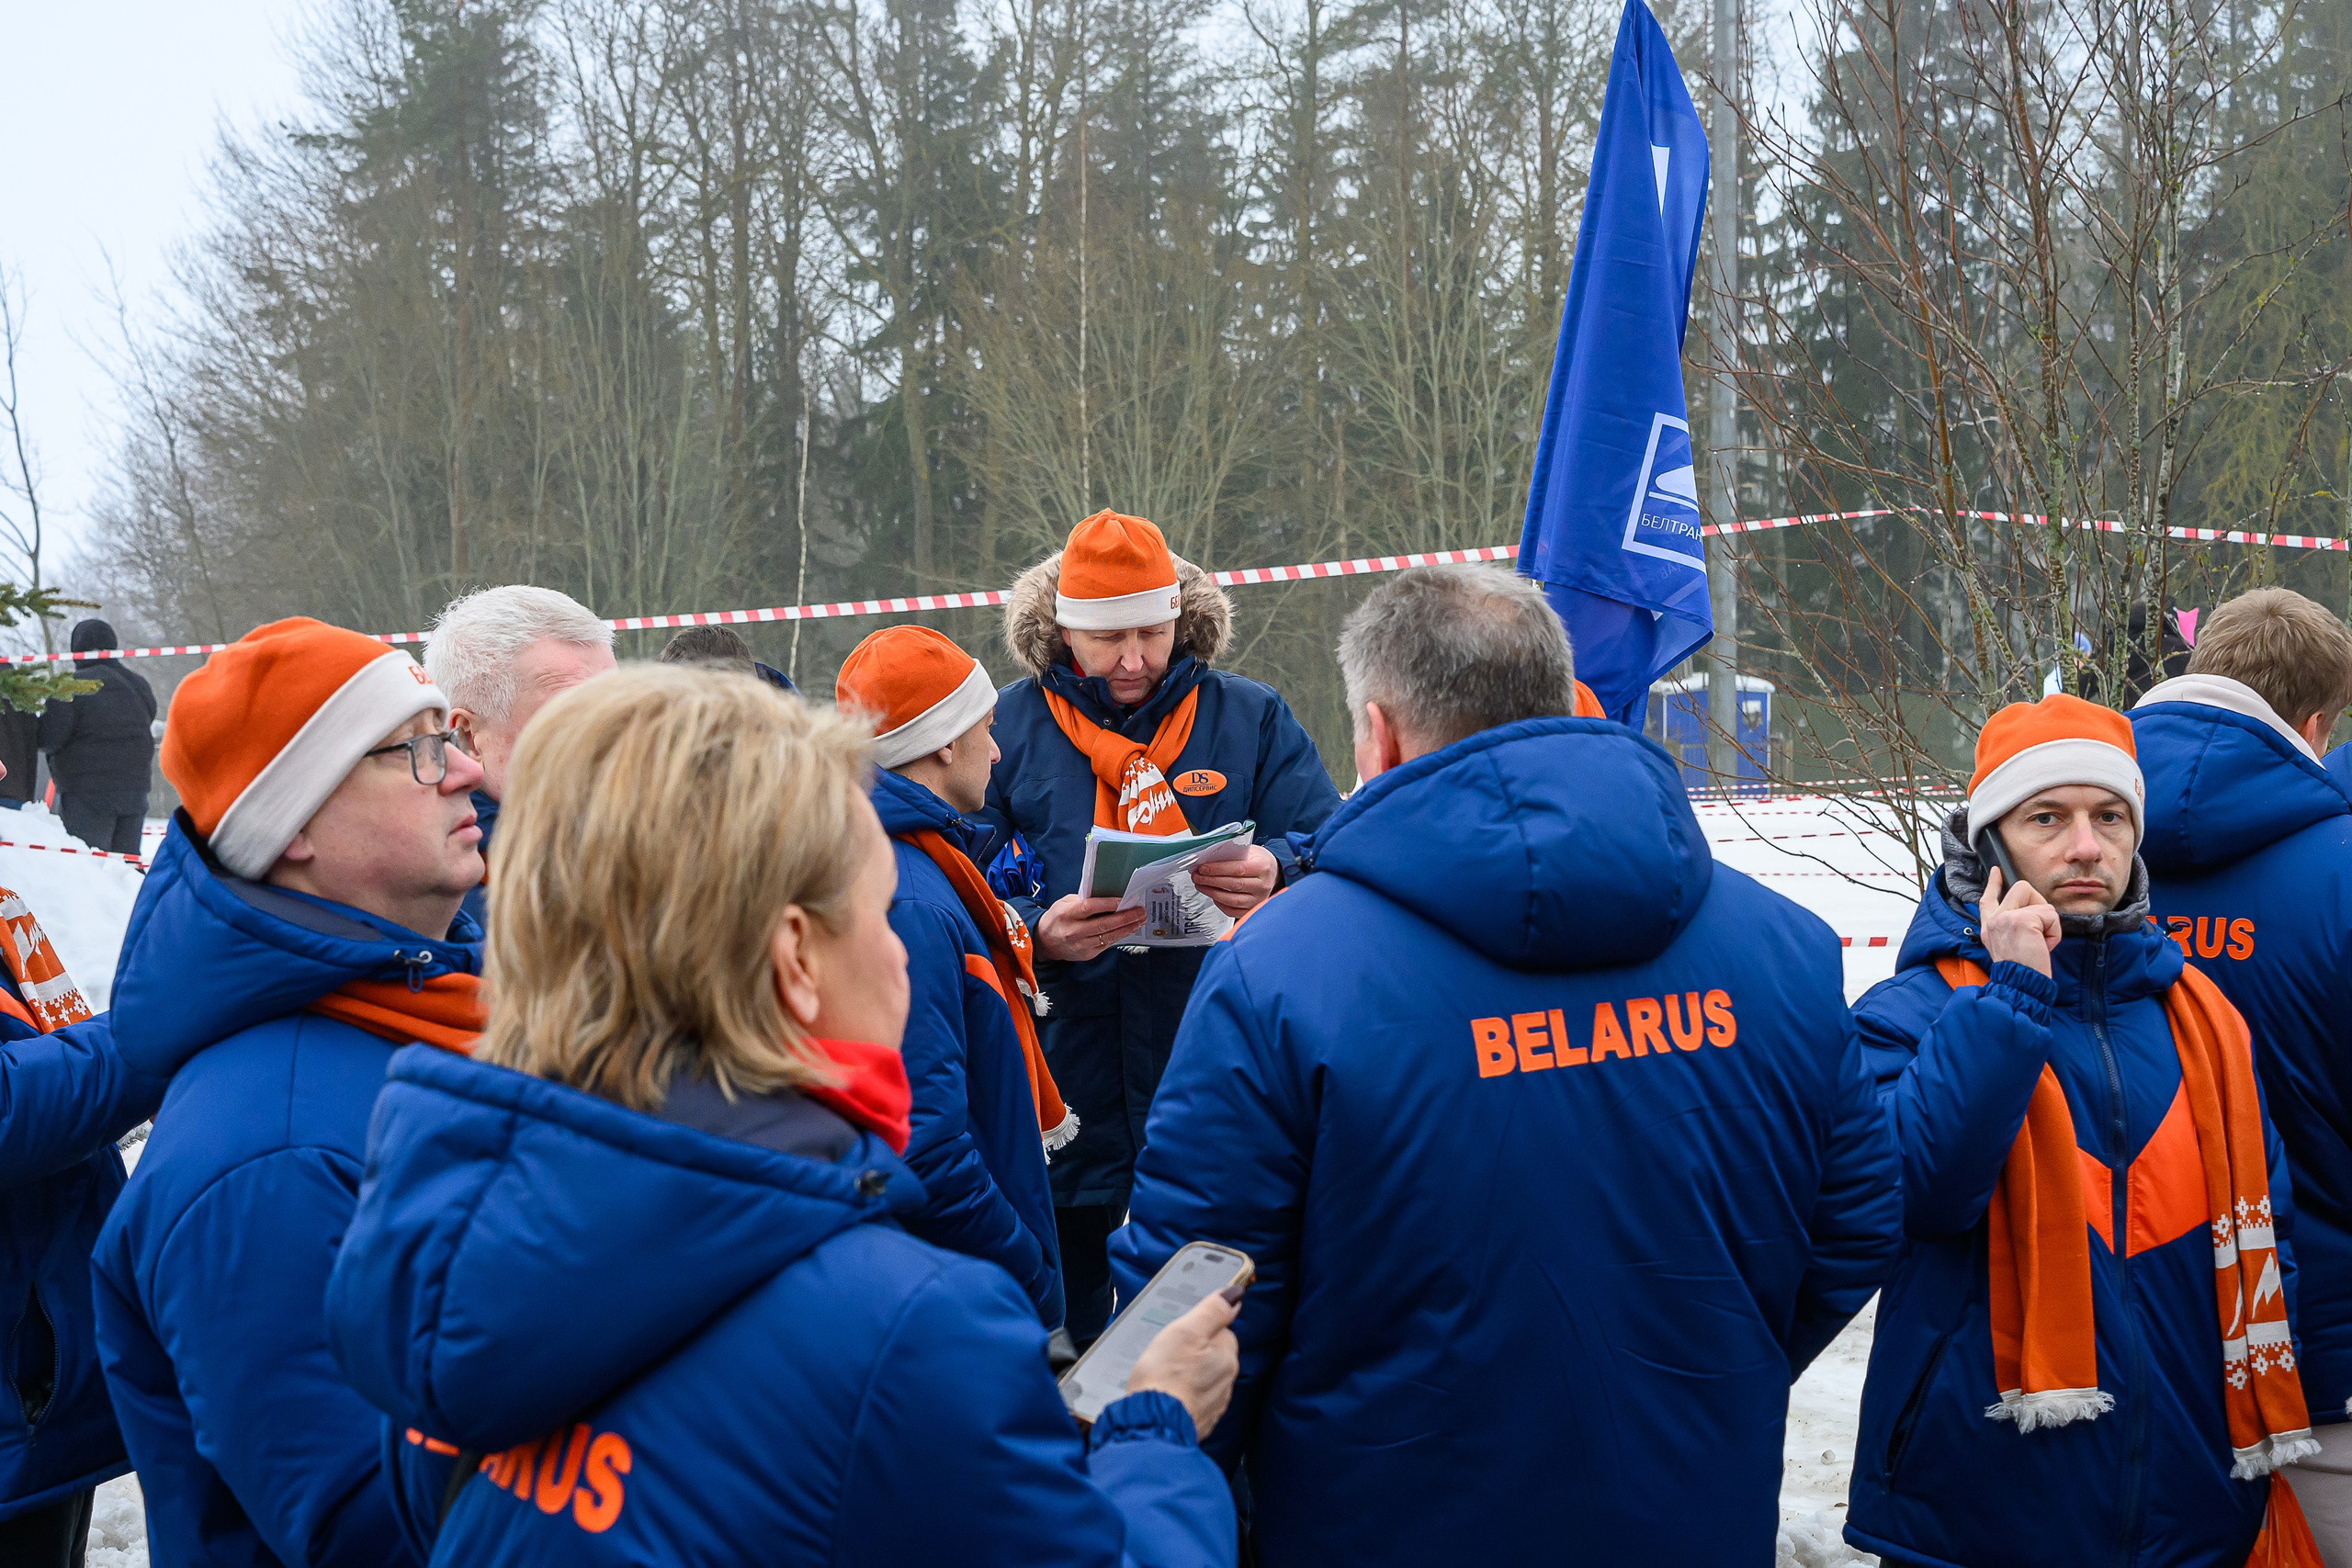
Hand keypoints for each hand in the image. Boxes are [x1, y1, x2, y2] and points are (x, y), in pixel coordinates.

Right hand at [1036, 893, 1146, 962]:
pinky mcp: (1087, 954)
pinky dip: (1119, 935)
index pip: (1089, 908)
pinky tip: (1129, 929)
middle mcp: (1073, 931)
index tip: (1123, 899)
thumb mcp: (1064, 903)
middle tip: (1140, 911)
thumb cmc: (1058, 917)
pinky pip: (1107, 944)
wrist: (1045, 942)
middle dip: (1125, 917)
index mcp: (1066, 914)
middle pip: (1103, 924)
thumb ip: (1083, 899)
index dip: (1107, 904)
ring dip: (1127, 928)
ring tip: (1140, 920)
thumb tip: (1107, 895)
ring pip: (1108, 936)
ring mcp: (1080, 945)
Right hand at [1127, 1288, 1240, 1441]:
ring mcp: (1214, 1405)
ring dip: (1189, 1374)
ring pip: (1203, 1378)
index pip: (1222, 1331)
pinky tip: (1166, 1394)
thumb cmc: (1165, 1376)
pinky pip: (1193, 1399)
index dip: (1200, 1328)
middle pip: (1213, 1355)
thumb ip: (1212, 1311)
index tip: (1181, 1331)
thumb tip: (1235, 1294)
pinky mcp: (1199, 1421)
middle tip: (1168, 1352)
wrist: (1152, 1425)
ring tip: (1164, 1374)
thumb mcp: (1185, 1331)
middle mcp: (1226, 1382)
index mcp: (1227, 1357)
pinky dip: (1183, 1395)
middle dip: (1195, 1352)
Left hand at [1189, 844, 1278, 916]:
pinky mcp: (1252, 909)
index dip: (1218, 869)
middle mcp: (1262, 885)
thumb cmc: (1259, 861)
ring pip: (1232, 900)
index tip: (1203, 868)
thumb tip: (1208, 859)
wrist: (1273, 873)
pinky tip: (1212, 895)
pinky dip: (1220, 904)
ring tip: (1201, 885)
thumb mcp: (1249, 851)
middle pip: (1233, 884)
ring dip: (1212, 892)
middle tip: (1197, 876)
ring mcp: (1258, 899)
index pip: (1238, 869)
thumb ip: (1232, 855)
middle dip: (1211, 880)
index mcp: (1262, 867)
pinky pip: (1233, 911)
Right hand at [1981, 866, 2059, 977]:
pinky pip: (2050, 915)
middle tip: (2040, 926)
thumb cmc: (2020, 971)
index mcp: (1989, 927)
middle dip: (2038, 902)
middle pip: (2021, 888)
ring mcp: (2006, 917)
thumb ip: (2011, 927)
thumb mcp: (2007, 946)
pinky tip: (2045, 946)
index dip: (1994, 883)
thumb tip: (2031, 915)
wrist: (2020, 984)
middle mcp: (1994, 919)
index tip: (1996, 871)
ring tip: (2041, 942)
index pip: (1988, 898)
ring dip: (2048, 921)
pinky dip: (2054, 931)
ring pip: (2039, 900)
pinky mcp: (2023, 920)